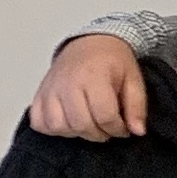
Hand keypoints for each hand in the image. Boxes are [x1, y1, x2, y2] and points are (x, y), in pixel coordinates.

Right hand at [31, 34, 146, 139]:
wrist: (90, 44)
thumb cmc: (112, 62)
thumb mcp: (134, 80)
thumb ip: (137, 107)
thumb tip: (137, 131)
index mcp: (94, 77)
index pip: (105, 116)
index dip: (117, 129)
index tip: (123, 127)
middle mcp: (68, 83)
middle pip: (81, 124)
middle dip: (99, 133)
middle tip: (107, 126)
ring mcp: (50, 89)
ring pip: (58, 126)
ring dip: (76, 132)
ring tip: (89, 124)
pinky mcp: (39, 93)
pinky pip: (39, 121)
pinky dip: (52, 128)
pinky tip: (69, 122)